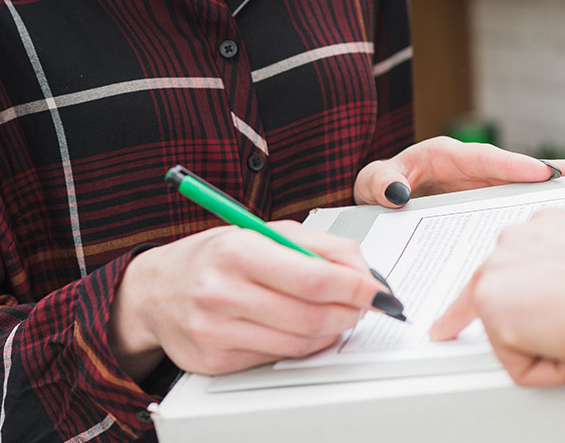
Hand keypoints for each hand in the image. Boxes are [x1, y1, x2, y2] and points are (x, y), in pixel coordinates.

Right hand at [109, 221, 386, 380]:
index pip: (312, 278)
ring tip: (339, 315)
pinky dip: (300, 346)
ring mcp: (216, 332)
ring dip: (330, 331)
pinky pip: (275, 358)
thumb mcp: (261, 231)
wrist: (157, 290)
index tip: (376, 290)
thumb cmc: (216, 255)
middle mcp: (222, 292)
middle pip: (309, 315)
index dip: (354, 287)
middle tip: (364, 304)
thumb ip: (316, 246)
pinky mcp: (214, 362)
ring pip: (297, 342)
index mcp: (238, 250)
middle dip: (348, 312)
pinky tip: (303, 329)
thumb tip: (361, 271)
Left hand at [354, 136, 564, 206]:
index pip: (482, 159)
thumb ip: (380, 181)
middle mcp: (470, 166)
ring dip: (560, 181)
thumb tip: (395, 192)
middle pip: (515, 167)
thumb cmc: (377, 185)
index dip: (512, 165)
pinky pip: (518, 197)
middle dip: (553, 167)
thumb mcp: (372, 181)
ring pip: (524, 182)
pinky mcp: (486, 198)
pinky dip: (545, 198)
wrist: (379, 199)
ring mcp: (481, 183)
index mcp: (444, 155)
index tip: (541, 172)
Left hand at [430, 210, 564, 385]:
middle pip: (495, 295)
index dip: (502, 291)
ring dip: (549, 346)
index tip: (474, 307)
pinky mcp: (493, 309)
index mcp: (539, 228)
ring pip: (511, 333)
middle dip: (521, 325)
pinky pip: (519, 366)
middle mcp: (511, 240)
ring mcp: (496, 272)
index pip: (507, 262)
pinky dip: (552, 370)